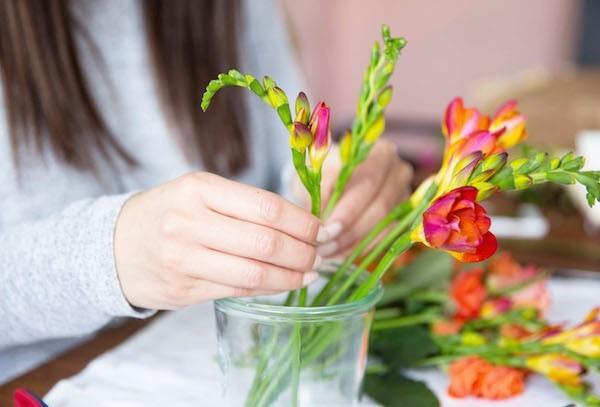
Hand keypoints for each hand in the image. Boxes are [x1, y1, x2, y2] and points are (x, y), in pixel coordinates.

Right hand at [114, 172, 320, 309]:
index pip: (265, 206)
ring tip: (308, 273)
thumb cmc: (168, 213)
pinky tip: (283, 283)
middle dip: (302, 252)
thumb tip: (300, 224)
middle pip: (264, 243)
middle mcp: (189, 222)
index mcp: (198, 189)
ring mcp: (184, 259)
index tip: (318, 229)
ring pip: (254, 272)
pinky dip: (267, 288)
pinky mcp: (184, 289)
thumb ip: (243, 205)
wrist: (114, 246)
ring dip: (290, 276)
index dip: (301, 221)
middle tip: (318, 254)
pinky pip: (237, 290)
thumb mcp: (198, 192)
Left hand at [317, 139, 412, 256]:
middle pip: (378, 207)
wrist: (335, 177)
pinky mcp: (402, 218)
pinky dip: (360, 248)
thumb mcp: (319, 176)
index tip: (323, 229)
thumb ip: (321, 193)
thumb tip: (319, 222)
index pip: (366, 184)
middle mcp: (398, 172)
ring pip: (382, 226)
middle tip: (323, 246)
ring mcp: (404, 196)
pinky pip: (384, 238)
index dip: (345, 210)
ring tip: (327, 252)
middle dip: (348, 231)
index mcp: (380, 152)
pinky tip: (339, 254)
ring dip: (352, 243)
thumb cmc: (326, 173)